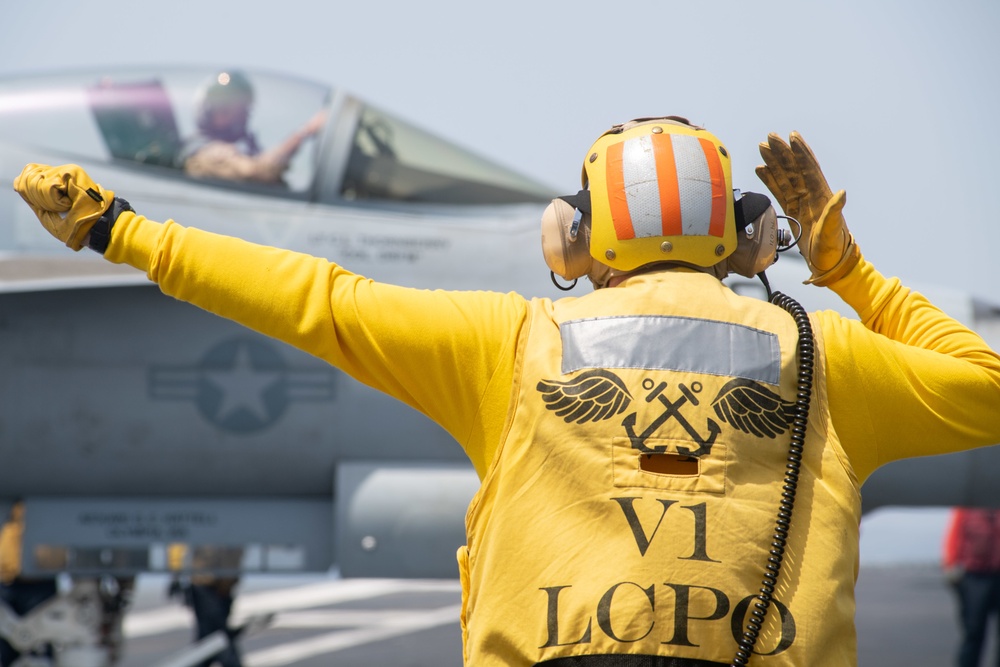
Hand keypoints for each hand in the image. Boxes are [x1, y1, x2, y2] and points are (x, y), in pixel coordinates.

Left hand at [12, 163, 113, 250]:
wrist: (93, 229)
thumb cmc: (72, 225)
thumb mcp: (44, 211)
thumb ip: (30, 196)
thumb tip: (18, 182)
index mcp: (53, 179)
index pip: (28, 174)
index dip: (30, 189)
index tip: (49, 207)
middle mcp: (59, 172)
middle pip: (30, 177)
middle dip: (40, 199)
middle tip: (60, 208)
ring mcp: (66, 170)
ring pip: (38, 182)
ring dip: (48, 201)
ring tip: (66, 207)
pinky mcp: (72, 172)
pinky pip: (49, 186)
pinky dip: (55, 201)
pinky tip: (68, 203)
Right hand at [755, 133, 859, 285]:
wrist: (829, 265)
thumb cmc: (833, 249)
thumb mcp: (833, 231)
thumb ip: (835, 211)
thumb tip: (842, 192)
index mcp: (821, 196)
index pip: (808, 168)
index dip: (800, 152)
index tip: (791, 137)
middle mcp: (811, 194)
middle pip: (794, 168)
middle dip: (782, 152)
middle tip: (770, 137)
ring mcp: (801, 201)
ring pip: (785, 176)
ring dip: (774, 162)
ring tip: (763, 148)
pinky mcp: (792, 210)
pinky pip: (779, 190)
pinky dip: (770, 180)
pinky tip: (761, 170)